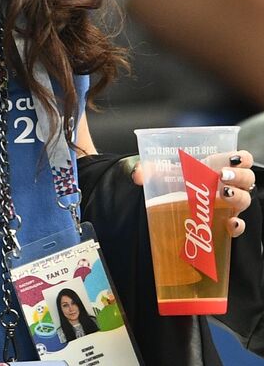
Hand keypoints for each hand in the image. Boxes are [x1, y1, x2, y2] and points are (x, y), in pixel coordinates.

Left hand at [131, 149, 254, 236]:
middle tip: (222, 176)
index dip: (242, 158)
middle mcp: (225, 185)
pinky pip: (238, 226)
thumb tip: (138, 174)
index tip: (232, 159)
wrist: (166, 211)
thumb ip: (148, 170)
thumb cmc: (170, 185)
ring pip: (245, 200)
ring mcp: (227, 206)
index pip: (241, 159)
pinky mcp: (223, 225)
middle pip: (247, 179)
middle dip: (240, 176)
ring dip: (238, 196)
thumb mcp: (161, 174)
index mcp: (214, 167)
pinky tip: (230, 224)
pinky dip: (238, 226)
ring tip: (223, 194)